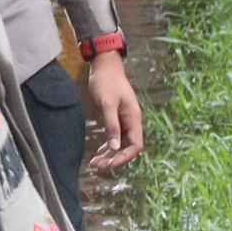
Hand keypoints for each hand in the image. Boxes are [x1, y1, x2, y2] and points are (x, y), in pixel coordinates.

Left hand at [83, 53, 144, 168]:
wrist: (104, 66)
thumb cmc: (107, 81)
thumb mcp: (107, 104)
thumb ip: (112, 125)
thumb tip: (114, 147)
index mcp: (133, 118)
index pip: (136, 145)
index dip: (125, 157)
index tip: (110, 163)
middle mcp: (131, 121)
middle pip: (128, 148)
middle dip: (114, 158)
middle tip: (98, 165)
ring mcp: (124, 120)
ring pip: (120, 144)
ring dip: (110, 154)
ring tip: (95, 162)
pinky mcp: (116, 117)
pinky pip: (115, 136)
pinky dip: (107, 145)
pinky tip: (99, 151)